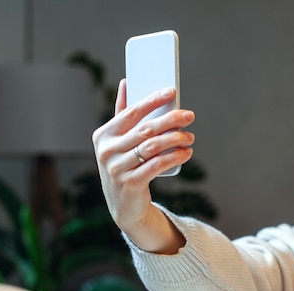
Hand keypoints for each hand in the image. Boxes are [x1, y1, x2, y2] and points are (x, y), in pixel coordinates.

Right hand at [92, 79, 194, 252]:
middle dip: (170, 120)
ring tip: (190, 137)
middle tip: (189, 116)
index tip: (171, 91)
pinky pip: (157, 165)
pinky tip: (186, 153)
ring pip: (152, 147)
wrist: (124, 205)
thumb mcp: (119, 141)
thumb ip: (122, 113)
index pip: (131, 112)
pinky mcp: (130, 183)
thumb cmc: (125, 165)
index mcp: (103, 135)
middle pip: (145, 129)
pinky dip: (174, 157)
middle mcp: (107, 151)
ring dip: (175, 139)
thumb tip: (126, 82)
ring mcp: (117, 168)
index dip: (152, 100)